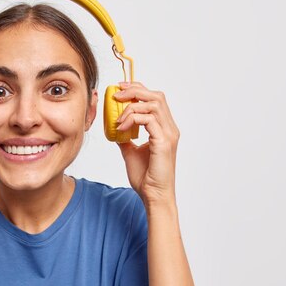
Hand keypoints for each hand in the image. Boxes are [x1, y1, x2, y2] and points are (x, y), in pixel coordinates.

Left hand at [113, 81, 179, 205]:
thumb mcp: (131, 151)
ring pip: (153, 104)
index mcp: (164, 129)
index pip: (155, 99)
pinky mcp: (163, 142)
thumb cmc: (146, 177)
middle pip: (156, 96)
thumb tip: (115, 127)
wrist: (153, 195)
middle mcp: (170, 128)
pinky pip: (147, 119)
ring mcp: (169, 134)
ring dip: (131, 106)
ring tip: (118, 118)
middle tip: (116, 95)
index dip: (138, 90)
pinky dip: (131, 119)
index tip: (119, 90)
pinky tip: (121, 128)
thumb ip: (126, 138)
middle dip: (134, 90)